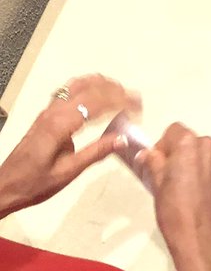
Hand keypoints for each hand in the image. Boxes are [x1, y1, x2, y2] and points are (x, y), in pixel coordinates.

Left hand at [0, 74, 140, 218]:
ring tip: (121, 91)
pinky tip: (95, 91)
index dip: (120, 101)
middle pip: (90, 88)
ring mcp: (48, 110)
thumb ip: (96, 153)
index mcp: (61, 124)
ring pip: (79, 84)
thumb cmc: (35, 183)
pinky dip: (87, 85)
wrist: (5, 186)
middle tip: (135, 100)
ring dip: (102, 84)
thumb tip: (122, 139)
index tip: (137, 107)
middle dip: (116, 90)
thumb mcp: (68, 172)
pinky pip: (69, 89)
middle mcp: (55, 111)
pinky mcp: (46, 114)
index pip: (97, 102)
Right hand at [139, 124, 210, 259]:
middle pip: (189, 140)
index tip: (159, 162)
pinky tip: (198, 188)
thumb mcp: (156, 181)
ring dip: (194, 160)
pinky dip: (207, 170)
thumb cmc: (173, 207)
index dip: (164, 146)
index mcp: (187, 142)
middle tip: (170, 175)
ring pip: (203, 151)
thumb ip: (153, 161)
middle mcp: (207, 144)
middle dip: (179, 152)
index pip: (173, 131)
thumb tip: (147, 153)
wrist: (196, 231)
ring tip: (185, 184)